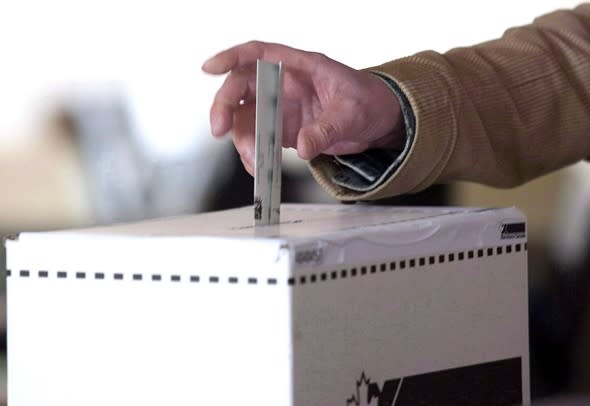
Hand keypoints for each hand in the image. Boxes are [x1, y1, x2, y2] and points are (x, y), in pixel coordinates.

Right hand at [202, 41, 403, 174]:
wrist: (379, 122)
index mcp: (299, 67)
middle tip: (220, 129)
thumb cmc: (368, 101)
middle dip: (225, 107)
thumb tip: (303, 146)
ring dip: (242, 140)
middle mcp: (284, 85)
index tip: (211, 68)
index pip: (258, 54)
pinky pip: (259, 140)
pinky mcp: (282, 131)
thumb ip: (326, 129)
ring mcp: (281, 108)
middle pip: (242, 88)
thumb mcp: (352, 113)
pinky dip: (255, 155)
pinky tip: (260, 167)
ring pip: (245, 119)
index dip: (231, 58)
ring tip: (255, 162)